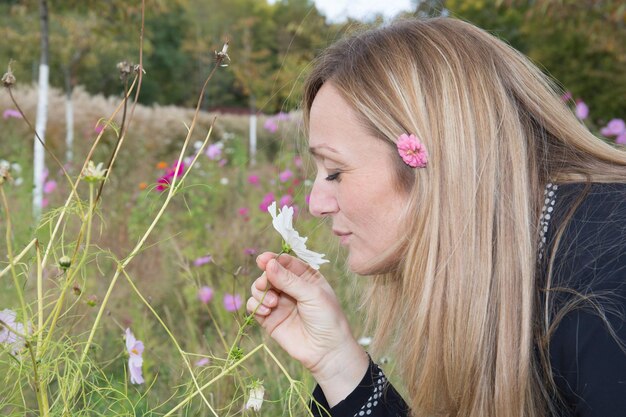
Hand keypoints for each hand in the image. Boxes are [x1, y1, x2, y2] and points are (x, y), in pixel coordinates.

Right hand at [247, 252, 367, 405]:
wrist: (326, 351)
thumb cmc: (327, 319)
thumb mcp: (312, 294)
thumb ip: (289, 280)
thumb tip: (268, 263)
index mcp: (305, 277)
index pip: (285, 262)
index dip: (273, 259)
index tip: (263, 260)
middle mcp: (290, 288)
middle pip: (268, 274)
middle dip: (264, 278)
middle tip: (266, 285)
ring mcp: (278, 303)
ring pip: (258, 289)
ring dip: (260, 292)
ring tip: (272, 303)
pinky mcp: (269, 318)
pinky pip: (254, 306)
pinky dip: (255, 305)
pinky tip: (266, 311)